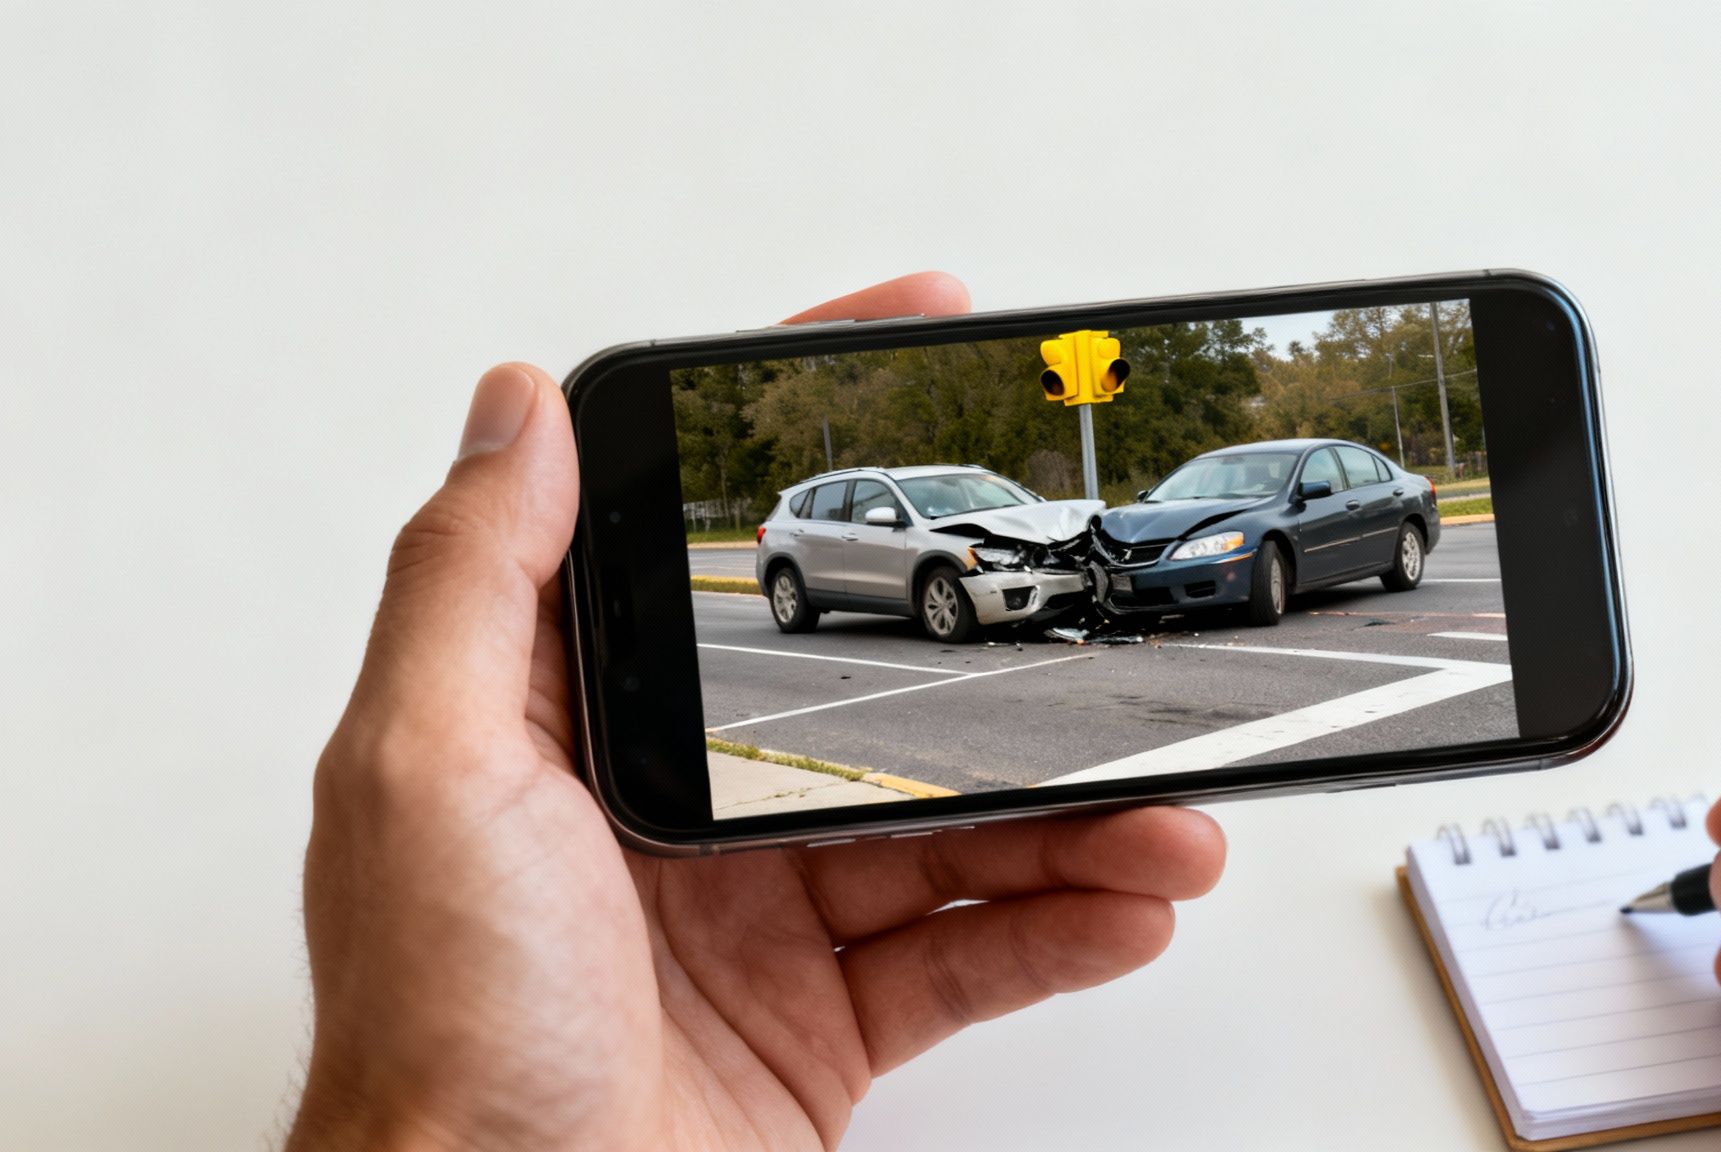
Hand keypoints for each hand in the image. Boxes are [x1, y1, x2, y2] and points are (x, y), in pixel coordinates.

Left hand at [285, 272, 1227, 1151]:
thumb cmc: (439, 1042)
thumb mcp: (423, 773)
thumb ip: (473, 580)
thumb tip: (515, 407)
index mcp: (575, 726)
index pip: (708, 536)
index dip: (814, 426)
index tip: (916, 338)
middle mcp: (674, 809)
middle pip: (878, 699)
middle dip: (1010, 670)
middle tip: (1108, 625)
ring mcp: (758, 917)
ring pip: (951, 834)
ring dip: (1075, 823)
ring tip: (1167, 818)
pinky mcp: (821, 1020)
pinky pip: (966, 956)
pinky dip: (1058, 934)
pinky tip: (1126, 907)